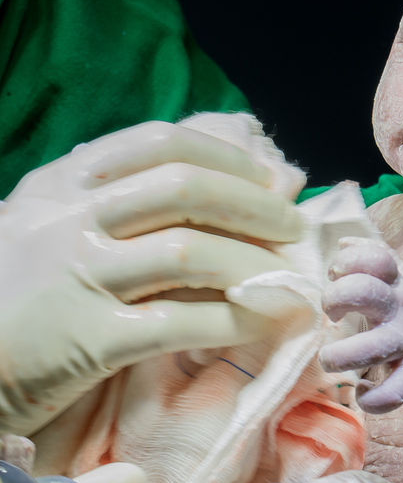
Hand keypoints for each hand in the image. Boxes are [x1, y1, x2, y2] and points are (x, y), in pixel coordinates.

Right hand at [0, 121, 303, 435]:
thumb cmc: (28, 292)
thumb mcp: (62, 226)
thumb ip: (139, 198)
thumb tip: (261, 178)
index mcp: (65, 184)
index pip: (161, 143)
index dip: (230, 159)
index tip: (273, 180)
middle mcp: (70, 220)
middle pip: (185, 189)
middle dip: (256, 206)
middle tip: (294, 227)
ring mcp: (77, 277)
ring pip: (189, 253)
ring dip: (254, 265)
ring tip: (288, 278)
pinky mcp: (88, 339)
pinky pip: (178, 322)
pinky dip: (231, 320)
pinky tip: (260, 320)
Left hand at [318, 238, 402, 413]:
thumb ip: (374, 257)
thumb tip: (344, 240)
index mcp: (397, 283)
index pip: (371, 257)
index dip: (346, 261)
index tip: (338, 275)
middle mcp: (401, 309)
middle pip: (361, 292)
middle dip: (334, 300)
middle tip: (333, 315)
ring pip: (367, 350)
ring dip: (338, 356)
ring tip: (334, 358)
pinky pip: (389, 394)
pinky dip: (369, 398)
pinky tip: (364, 389)